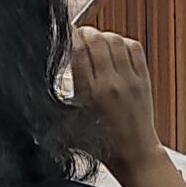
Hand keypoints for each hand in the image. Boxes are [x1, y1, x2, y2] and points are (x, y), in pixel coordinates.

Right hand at [70, 27, 164, 174]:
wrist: (133, 154)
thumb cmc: (100, 143)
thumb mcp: (69, 123)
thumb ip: (56, 99)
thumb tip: (41, 76)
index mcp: (88, 94)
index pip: (78, 50)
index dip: (69, 36)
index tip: (65, 34)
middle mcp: (110, 84)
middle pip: (96, 39)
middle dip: (85, 32)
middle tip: (80, 37)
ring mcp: (129, 80)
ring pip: (116, 40)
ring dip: (104, 36)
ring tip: (97, 43)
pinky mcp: (144, 80)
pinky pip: (135, 48)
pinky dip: (123, 42)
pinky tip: (116, 49)